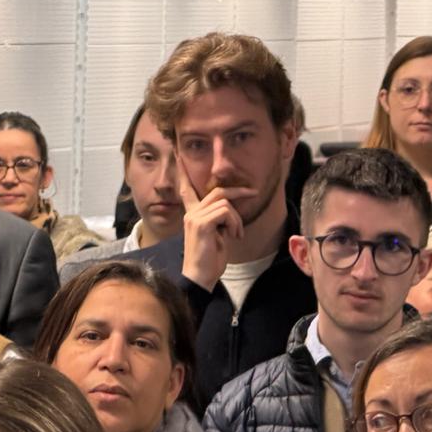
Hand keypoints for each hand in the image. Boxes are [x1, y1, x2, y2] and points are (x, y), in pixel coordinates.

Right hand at [177, 160, 244, 291]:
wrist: (200, 277)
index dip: (184, 173)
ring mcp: (194, 218)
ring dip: (237, 219)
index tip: (178, 155)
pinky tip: (232, 236)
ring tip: (235, 234)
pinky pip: (225, 212)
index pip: (186, 190)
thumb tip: (231, 210)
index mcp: (192, 215)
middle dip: (239, 192)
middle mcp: (191, 213)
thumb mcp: (217, 235)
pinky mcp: (201, 224)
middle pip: (218, 191)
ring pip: (225, 203)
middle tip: (253, 192)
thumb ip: (219, 219)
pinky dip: (234, 224)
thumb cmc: (210, 259)